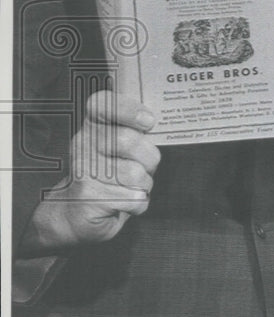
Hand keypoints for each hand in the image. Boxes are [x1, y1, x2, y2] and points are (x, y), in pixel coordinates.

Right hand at [19, 91, 160, 254]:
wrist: (74, 213)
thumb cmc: (108, 177)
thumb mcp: (120, 149)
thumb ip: (136, 132)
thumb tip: (155, 123)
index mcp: (92, 126)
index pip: (102, 103)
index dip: (128, 109)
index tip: (148, 121)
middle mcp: (83, 144)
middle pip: (128, 140)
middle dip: (149, 157)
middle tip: (145, 166)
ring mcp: (83, 171)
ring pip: (134, 173)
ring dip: (144, 184)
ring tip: (131, 187)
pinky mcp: (89, 197)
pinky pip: (133, 198)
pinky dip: (138, 203)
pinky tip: (125, 201)